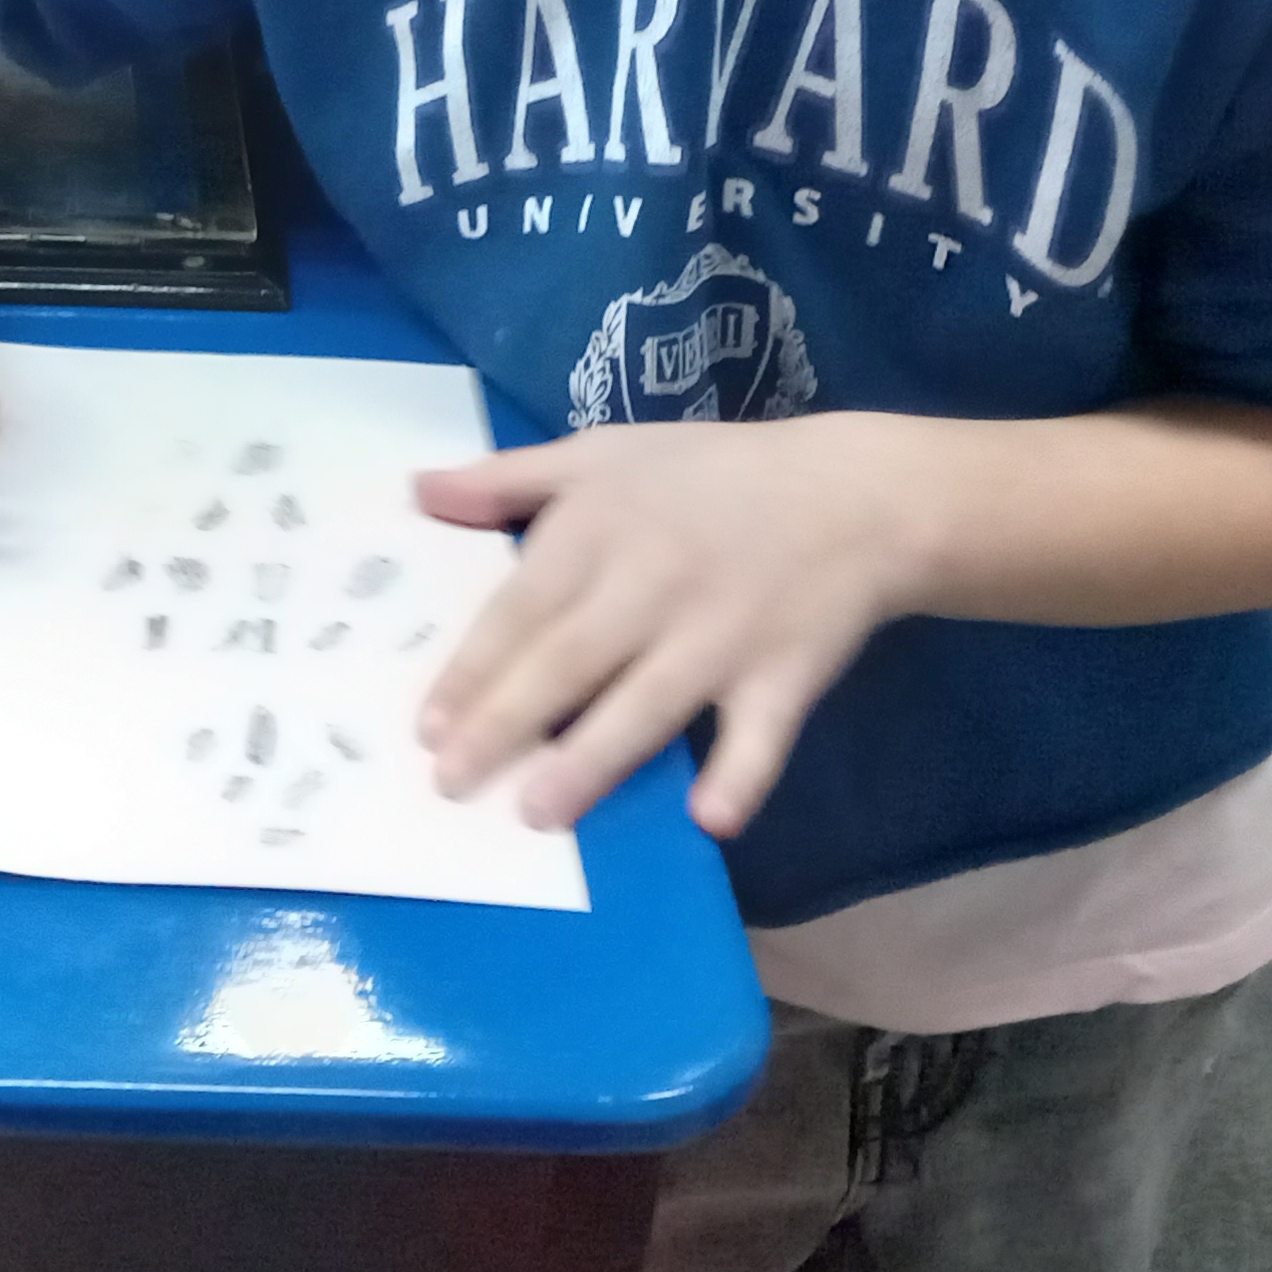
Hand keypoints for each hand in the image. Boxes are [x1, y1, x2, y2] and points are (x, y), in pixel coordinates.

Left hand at [412, 415, 918, 839]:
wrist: (853, 494)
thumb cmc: (711, 475)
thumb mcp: (601, 454)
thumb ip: (507, 477)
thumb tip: (417, 493)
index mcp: (600, 528)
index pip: (521, 608)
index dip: (473, 669)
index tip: (427, 727)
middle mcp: (653, 584)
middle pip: (569, 662)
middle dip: (507, 724)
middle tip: (452, 784)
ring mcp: (722, 635)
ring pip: (647, 703)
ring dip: (593, 759)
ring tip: (540, 813)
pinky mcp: (785, 674)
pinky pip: (761, 732)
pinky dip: (741, 773)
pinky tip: (711, 817)